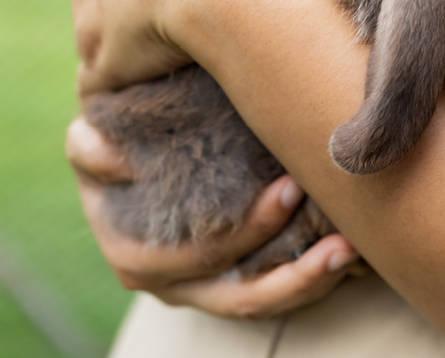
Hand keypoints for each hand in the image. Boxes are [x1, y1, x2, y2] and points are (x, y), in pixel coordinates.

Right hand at [66, 117, 361, 318]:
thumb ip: (91, 146)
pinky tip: (351, 244)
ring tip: (353, 248)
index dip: (245, 234)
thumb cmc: (116, 140)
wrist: (133, 151)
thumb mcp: (92, 140)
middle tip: (341, 231)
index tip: (291, 189)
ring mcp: (206, 289)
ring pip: (265, 304)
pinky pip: (278, 293)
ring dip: (313, 282)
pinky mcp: (236, 281)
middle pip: (240, 297)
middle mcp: (173, 283)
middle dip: (294, 272)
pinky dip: (315, 277)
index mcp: (134, 254)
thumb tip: (110, 157)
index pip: (197, 260)